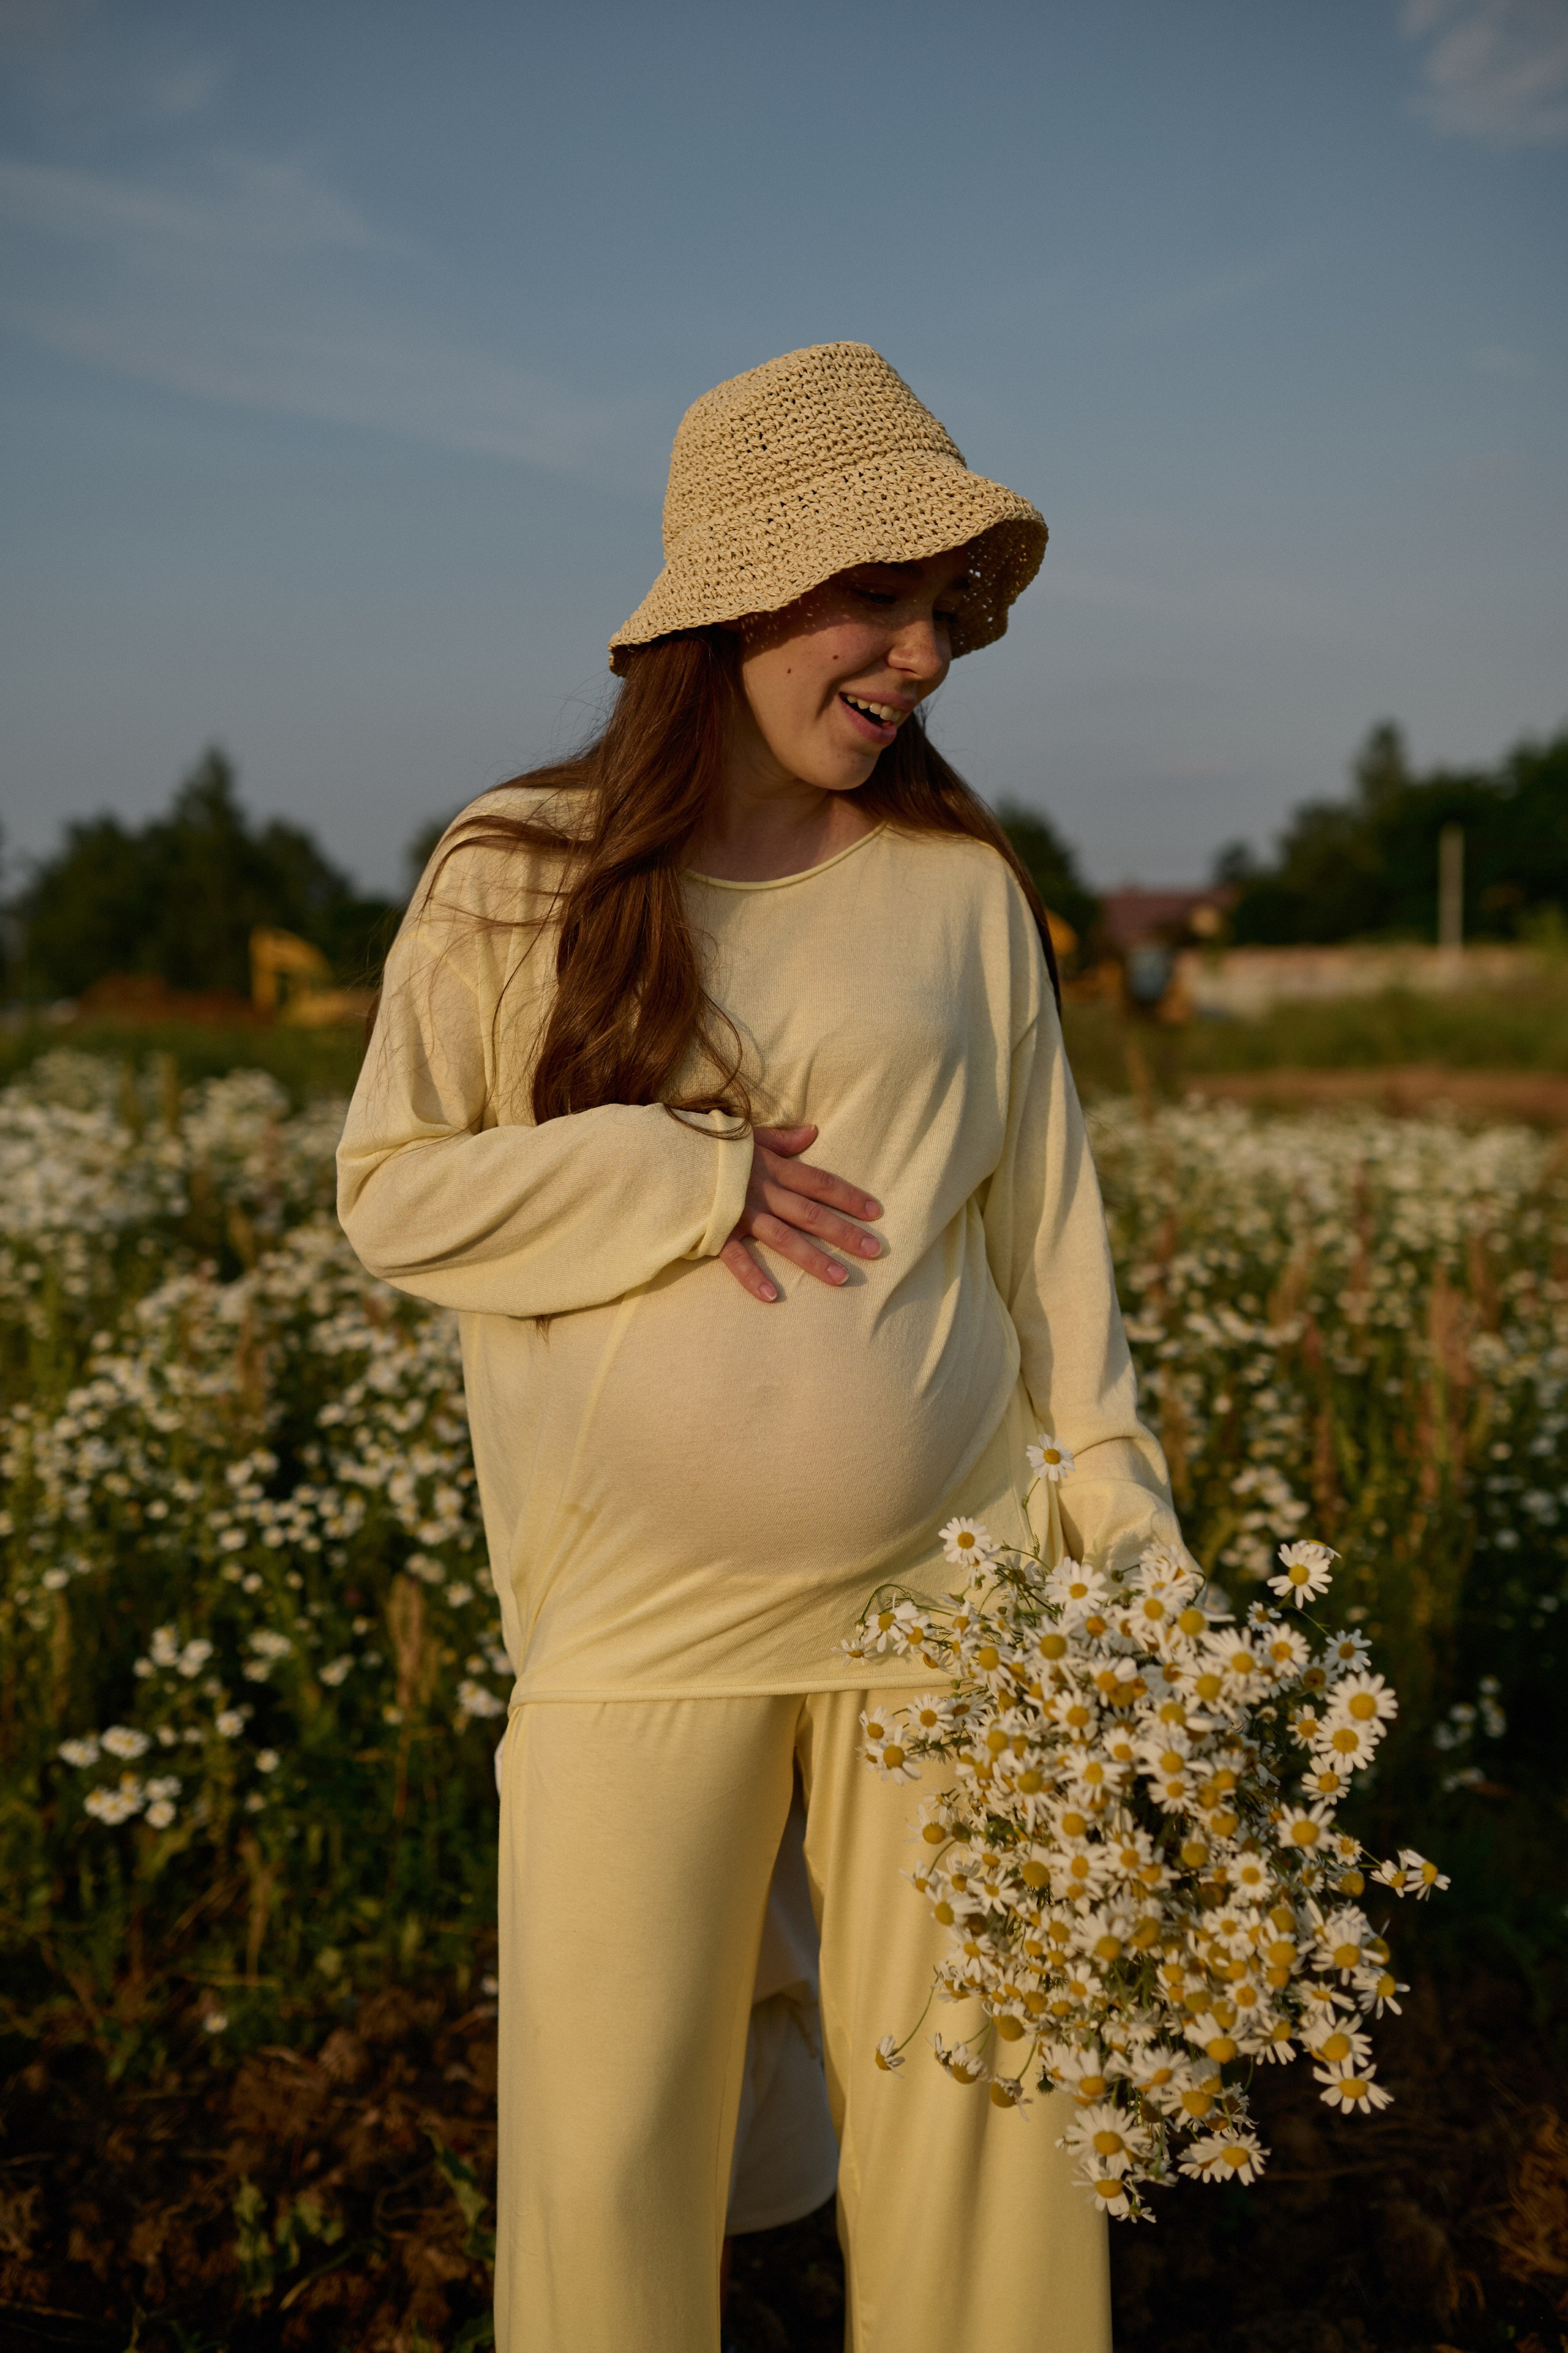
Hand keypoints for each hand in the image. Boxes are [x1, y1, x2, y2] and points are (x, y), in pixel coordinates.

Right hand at [718, 1125, 882, 1303]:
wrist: (661, 1154)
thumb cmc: (706, 1145)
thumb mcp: (747, 1136)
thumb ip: (781, 1140)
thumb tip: (813, 1132)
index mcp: (772, 1168)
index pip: (820, 1183)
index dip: (849, 1197)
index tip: (876, 1212)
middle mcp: (763, 1191)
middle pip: (811, 1213)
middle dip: (845, 1232)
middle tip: (875, 1250)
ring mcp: (740, 1213)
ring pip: (784, 1238)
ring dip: (814, 1259)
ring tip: (842, 1278)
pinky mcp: (716, 1232)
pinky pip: (736, 1258)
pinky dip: (753, 1277)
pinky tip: (773, 1296)